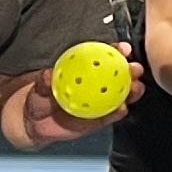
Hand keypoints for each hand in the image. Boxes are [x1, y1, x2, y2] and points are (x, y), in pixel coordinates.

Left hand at [0, 61, 141, 147]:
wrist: (37, 122)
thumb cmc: (40, 98)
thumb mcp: (40, 87)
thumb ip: (44, 82)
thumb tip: (47, 75)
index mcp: (87, 70)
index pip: (105, 57)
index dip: (117, 51)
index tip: (123, 49)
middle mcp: (98, 83)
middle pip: (120, 75)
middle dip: (132, 70)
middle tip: (134, 69)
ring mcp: (102, 100)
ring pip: (123, 94)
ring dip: (132, 90)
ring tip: (135, 88)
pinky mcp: (102, 118)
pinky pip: (113, 114)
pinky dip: (119, 111)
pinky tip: (122, 108)